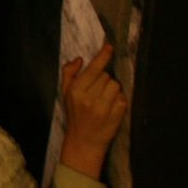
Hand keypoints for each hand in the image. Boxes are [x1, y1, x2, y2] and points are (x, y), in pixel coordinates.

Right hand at [60, 44, 126, 178]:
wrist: (84, 141)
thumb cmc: (75, 115)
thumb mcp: (65, 93)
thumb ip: (68, 73)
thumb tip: (79, 59)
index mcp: (76, 90)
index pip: (93, 69)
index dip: (103, 56)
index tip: (110, 47)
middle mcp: (89, 98)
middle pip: (106, 76)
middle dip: (104, 80)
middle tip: (98, 91)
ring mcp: (103, 108)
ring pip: (115, 85)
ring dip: (113, 89)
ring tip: (105, 99)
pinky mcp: (116, 116)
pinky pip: (122, 98)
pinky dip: (119, 100)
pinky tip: (112, 107)